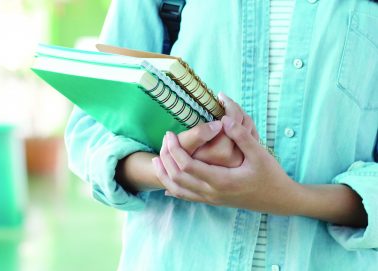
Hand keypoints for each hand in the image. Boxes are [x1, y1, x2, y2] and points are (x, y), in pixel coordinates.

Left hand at [154, 116, 298, 213]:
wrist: (279, 200)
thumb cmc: (271, 176)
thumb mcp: (260, 154)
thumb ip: (242, 136)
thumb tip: (224, 119)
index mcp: (221, 180)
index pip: (187, 165)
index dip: (174, 149)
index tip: (170, 133)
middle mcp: (212, 192)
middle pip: (177, 177)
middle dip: (166, 158)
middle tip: (164, 140)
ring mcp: (211, 198)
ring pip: (178, 190)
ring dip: (164, 174)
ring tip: (157, 158)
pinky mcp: (212, 200)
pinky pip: (186, 197)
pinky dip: (173, 188)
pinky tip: (166, 182)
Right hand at [176, 92, 257, 167]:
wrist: (186, 174)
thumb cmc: (181, 156)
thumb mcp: (185, 144)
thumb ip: (199, 134)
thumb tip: (219, 123)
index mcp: (222, 152)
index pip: (233, 119)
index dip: (228, 103)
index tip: (220, 95)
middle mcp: (236, 157)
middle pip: (245, 122)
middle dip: (236, 107)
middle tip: (225, 99)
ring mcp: (241, 159)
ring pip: (249, 129)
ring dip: (241, 115)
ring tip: (229, 108)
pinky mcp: (243, 160)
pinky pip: (250, 137)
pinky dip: (243, 126)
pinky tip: (233, 122)